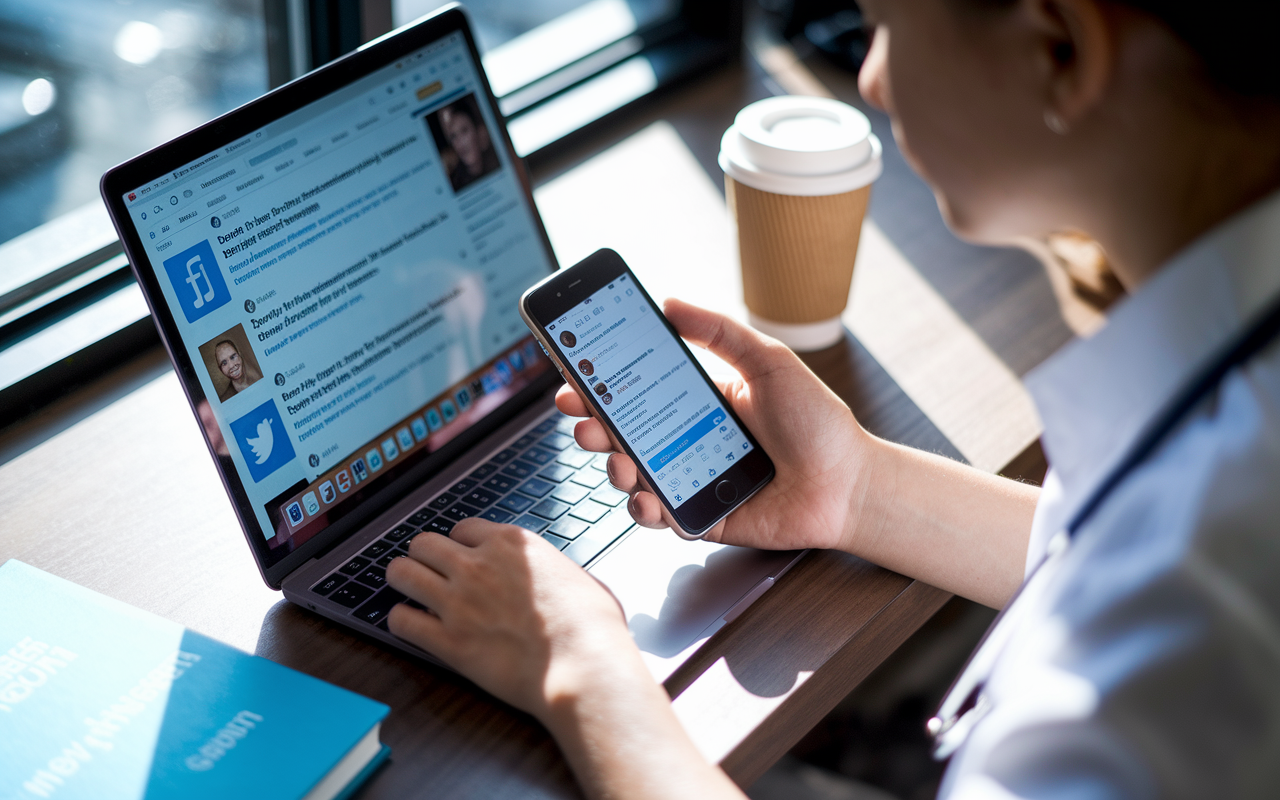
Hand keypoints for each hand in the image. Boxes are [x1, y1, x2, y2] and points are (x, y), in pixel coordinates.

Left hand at [385, 518, 638, 718]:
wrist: (583, 665)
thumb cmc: (592, 625)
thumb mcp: (578, 576)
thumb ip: (551, 569)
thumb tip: (555, 578)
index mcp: (511, 544)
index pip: (462, 528)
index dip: (461, 545)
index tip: (463, 558)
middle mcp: (478, 565)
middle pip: (424, 543)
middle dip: (424, 557)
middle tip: (429, 572)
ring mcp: (458, 601)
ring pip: (401, 573)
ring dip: (403, 581)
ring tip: (409, 592)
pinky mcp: (447, 641)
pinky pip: (400, 621)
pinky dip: (401, 621)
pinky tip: (411, 625)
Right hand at [558, 298, 872, 551]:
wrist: (848, 483)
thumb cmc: (817, 423)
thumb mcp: (768, 361)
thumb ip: (719, 331)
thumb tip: (670, 301)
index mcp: (699, 402)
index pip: (638, 391)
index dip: (602, 386)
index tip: (575, 376)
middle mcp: (688, 441)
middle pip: (624, 435)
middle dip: (593, 427)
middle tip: (582, 421)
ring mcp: (691, 481)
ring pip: (633, 477)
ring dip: (614, 467)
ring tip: (617, 459)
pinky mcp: (701, 519)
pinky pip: (660, 517)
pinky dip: (644, 509)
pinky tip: (646, 496)